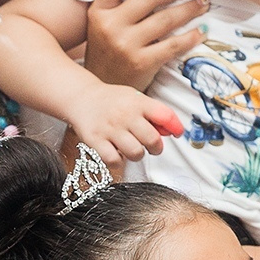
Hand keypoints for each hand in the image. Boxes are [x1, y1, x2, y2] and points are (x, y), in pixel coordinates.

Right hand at [66, 83, 184, 165]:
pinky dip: (119, 161)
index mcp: (138, 102)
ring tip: (132, 148)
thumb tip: (172, 131)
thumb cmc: (113, 101)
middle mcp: (124, 115)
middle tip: (153, 147)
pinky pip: (114, 161)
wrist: (82, 98)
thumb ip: (154, 114)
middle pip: (152, 139)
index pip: (165, 115)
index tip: (178, 133)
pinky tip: (117, 152)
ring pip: (135, 153)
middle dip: (156, 147)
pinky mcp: (95, 141)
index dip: (176, 127)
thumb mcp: (135, 99)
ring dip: (138, 155)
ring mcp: (109, 129)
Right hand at [83, 0, 209, 89]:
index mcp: (99, 10)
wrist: (103, 88)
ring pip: (166, 19)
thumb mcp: (103, 24)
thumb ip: (120, 4)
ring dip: (189, 9)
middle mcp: (110, 25)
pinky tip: (201, 31)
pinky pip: (173, 44)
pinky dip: (191, 36)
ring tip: (202, 3)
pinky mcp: (142, 63)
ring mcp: (126, 45)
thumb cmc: (108, 51)